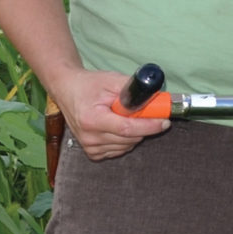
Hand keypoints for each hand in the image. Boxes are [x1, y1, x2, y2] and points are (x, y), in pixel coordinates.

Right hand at [51, 65, 169, 161]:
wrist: (68, 91)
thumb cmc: (89, 85)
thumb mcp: (112, 80)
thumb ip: (134, 90)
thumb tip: (157, 98)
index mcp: (92, 119)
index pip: (127, 128)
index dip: (149, 126)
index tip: (164, 121)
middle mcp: (89, 137)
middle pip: (130, 138)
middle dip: (145, 126)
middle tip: (149, 111)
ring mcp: (90, 147)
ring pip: (128, 145)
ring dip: (136, 132)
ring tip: (126, 115)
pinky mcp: (92, 153)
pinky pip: (120, 149)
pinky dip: (126, 139)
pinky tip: (119, 125)